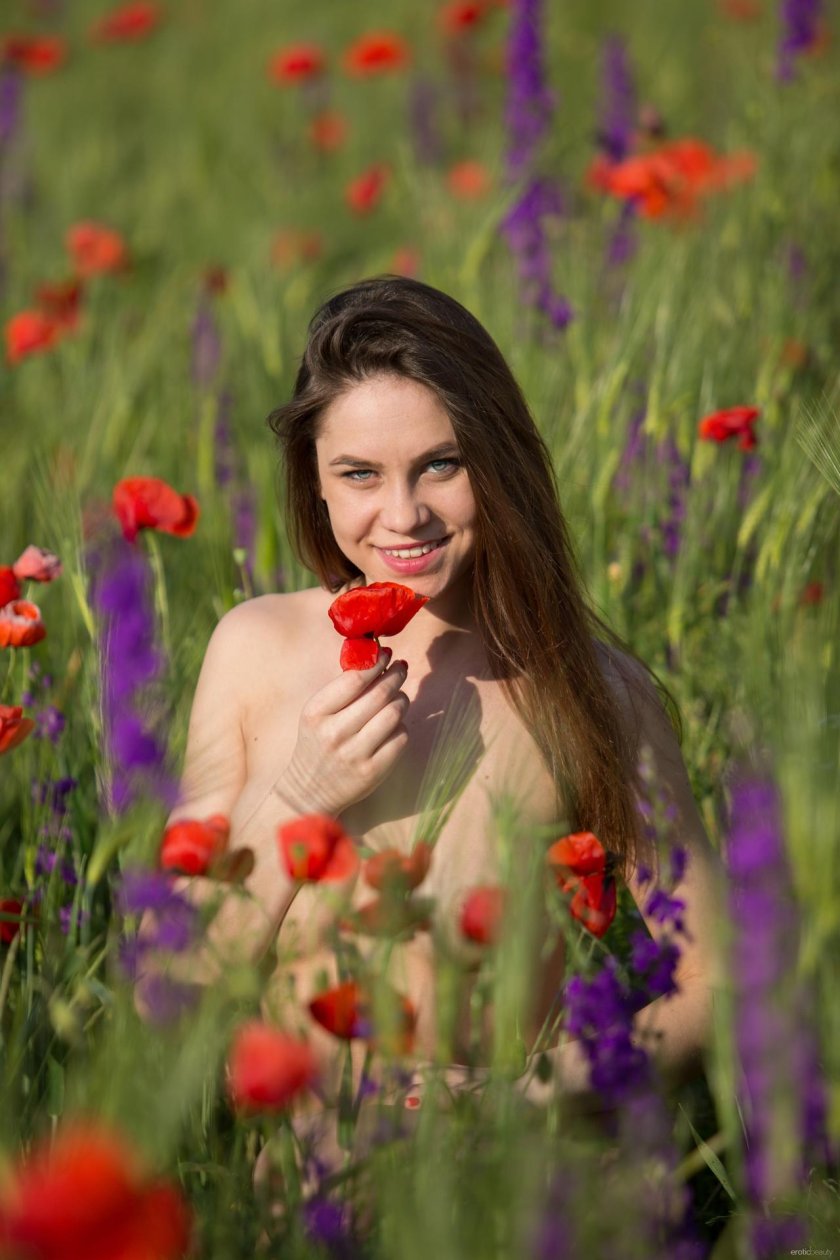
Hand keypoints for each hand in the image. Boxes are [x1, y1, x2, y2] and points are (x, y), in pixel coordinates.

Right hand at [275, 648, 409, 816]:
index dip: (376, 662)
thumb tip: (375, 657)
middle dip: (395, 675)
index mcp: (317, 713)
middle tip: (400, 668)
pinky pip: (401, 737)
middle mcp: (334, 733)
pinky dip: (401, 726)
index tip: (385, 653)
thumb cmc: (317, 742)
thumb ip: (341, 688)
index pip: (354, 679)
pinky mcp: (373, 771)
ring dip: (402, 699)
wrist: (310, 789)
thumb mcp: (317, 713)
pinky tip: (394, 723)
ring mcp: (355, 754)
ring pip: (394, 714)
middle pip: (379, 694)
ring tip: (399, 695)